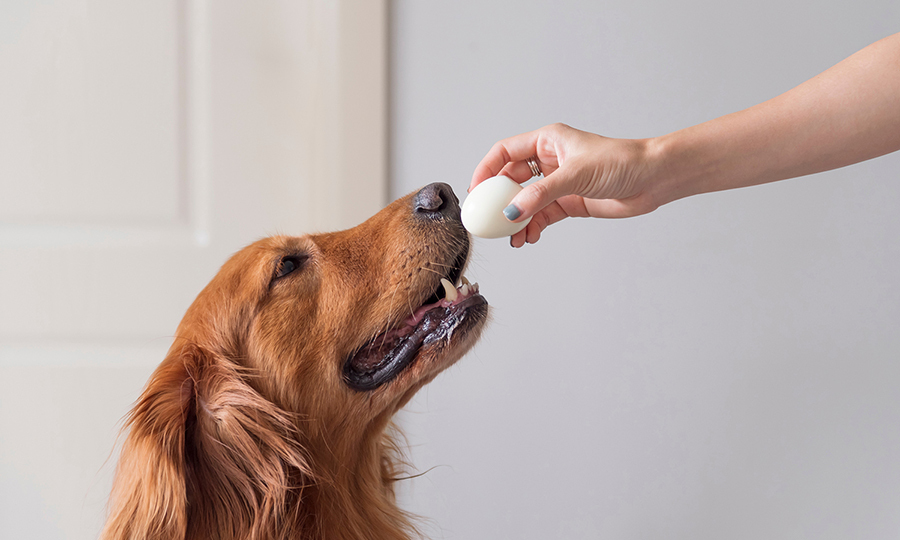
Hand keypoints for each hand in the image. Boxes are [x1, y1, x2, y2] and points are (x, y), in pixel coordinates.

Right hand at [470, 123, 662, 246]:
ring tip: (511, 237)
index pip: (505, 152)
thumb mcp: (575, 175)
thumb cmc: (621, 162)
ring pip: (526, 201)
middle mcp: (550, 160)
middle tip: (487, 220)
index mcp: (547, 141)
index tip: (475, 192)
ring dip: (517, 219)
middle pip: (512, 179)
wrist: (653, 179)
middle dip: (498, 201)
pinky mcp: (570, 202)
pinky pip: (542, 215)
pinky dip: (533, 226)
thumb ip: (540, 195)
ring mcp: (559, 182)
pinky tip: (529, 237)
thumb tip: (511, 212)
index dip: (486, 170)